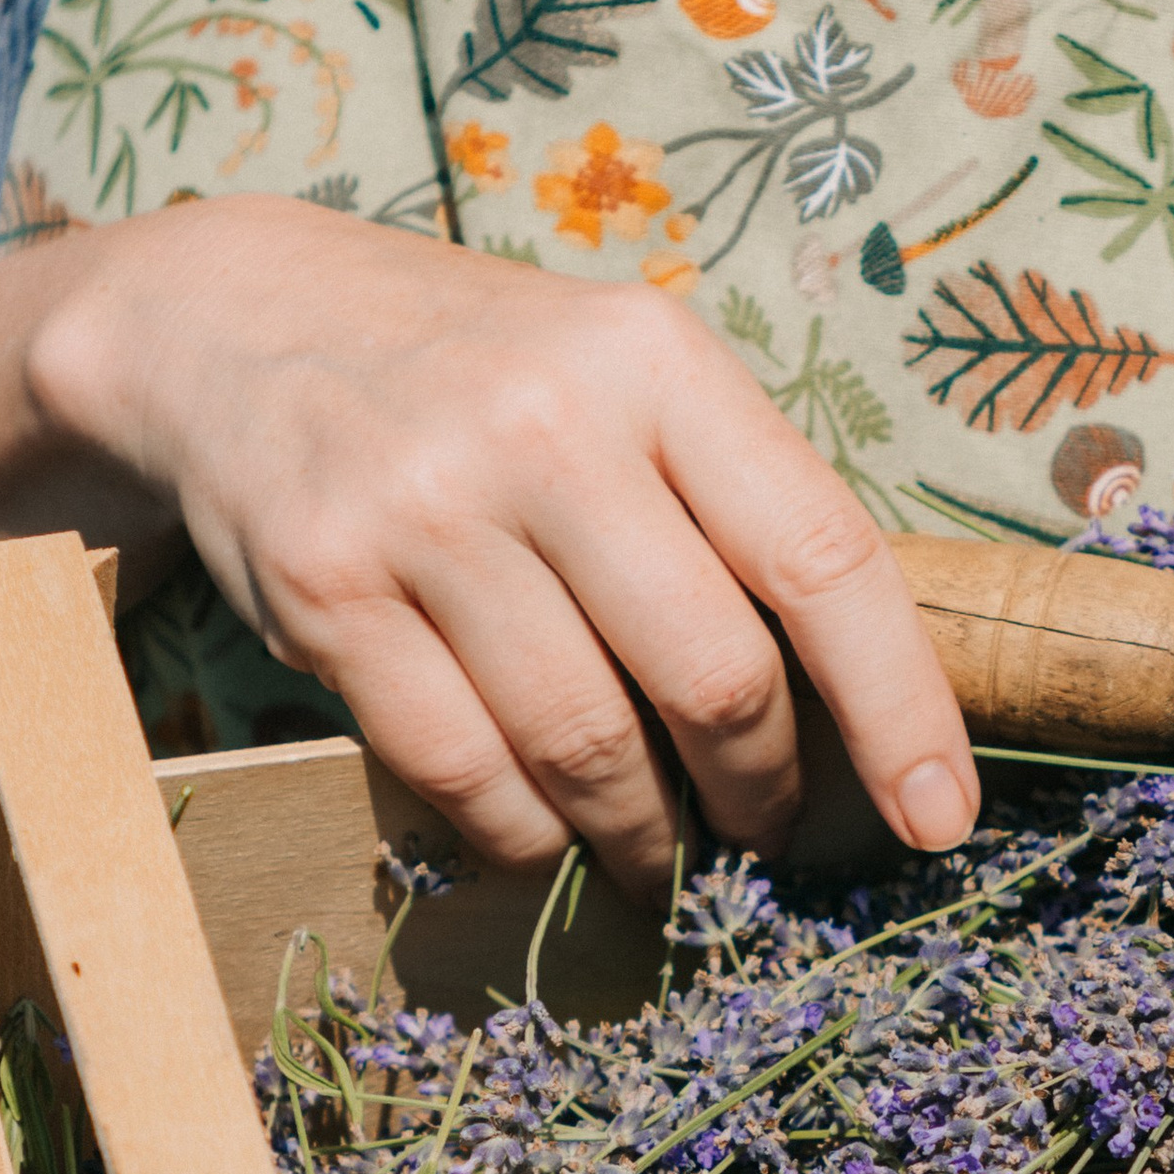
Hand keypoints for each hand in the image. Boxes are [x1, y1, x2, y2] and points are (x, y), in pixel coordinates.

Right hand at [0, 194, 978, 897]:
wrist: (234, 316)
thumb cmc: (475, 374)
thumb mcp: (618, 377)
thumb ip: (724, 503)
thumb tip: (851, 704)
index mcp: (657, 362)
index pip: (822, 559)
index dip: (900, 709)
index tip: (940, 816)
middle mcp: (549, 424)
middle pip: (713, 677)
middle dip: (758, 793)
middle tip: (764, 836)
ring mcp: (428, 508)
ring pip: (586, 746)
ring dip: (642, 838)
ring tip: (658, 857)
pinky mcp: (327, 588)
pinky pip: (462, 771)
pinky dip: (521, 834)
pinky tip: (542, 834)